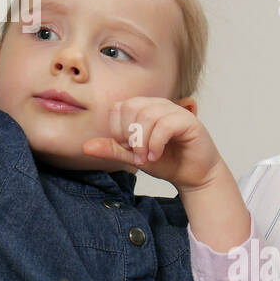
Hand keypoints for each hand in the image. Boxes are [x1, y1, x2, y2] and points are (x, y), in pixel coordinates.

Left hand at [81, 97, 220, 191]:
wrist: (193, 175)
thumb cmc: (166, 162)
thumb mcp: (133, 157)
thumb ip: (112, 150)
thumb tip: (86, 147)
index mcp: (143, 108)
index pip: (118, 107)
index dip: (117, 129)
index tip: (126, 148)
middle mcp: (158, 105)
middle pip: (131, 108)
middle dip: (129, 136)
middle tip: (136, 155)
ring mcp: (174, 110)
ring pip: (147, 115)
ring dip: (142, 142)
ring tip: (146, 158)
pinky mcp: (188, 120)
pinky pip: (165, 124)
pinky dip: (156, 143)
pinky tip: (156, 155)